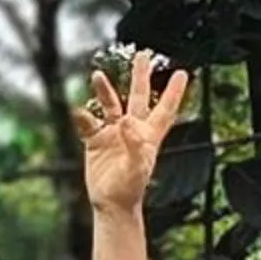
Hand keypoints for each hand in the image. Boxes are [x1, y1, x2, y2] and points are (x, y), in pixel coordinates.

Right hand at [76, 50, 190, 217]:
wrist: (111, 204)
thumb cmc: (130, 189)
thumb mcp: (137, 166)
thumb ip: (134, 143)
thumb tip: (126, 121)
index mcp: (148, 135)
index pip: (165, 109)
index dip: (174, 92)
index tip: (182, 73)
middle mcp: (132, 130)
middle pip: (139, 97)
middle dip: (141, 77)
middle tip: (143, 55)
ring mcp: (113, 134)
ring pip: (110, 105)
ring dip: (104, 90)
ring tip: (97, 76)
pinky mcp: (96, 141)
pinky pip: (88, 123)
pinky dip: (82, 116)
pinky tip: (78, 112)